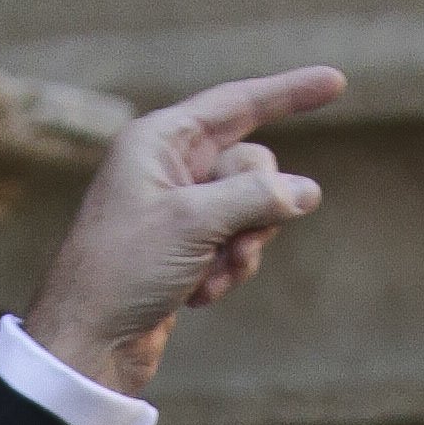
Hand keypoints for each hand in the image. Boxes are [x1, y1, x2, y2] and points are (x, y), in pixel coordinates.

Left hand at [22, 65, 346, 395]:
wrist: (87, 342)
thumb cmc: (122, 270)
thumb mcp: (195, 222)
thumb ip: (257, 197)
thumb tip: (306, 191)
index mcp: (158, 141)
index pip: (236, 104)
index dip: (288, 93)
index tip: (336, 82)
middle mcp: (167, 168)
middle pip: (252, 165)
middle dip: (257, 207)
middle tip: (232, 241)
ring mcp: (177, 210)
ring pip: (251, 211)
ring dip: (242, 248)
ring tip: (207, 276)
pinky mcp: (184, 250)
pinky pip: (234, 246)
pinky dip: (226, 271)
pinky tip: (195, 296)